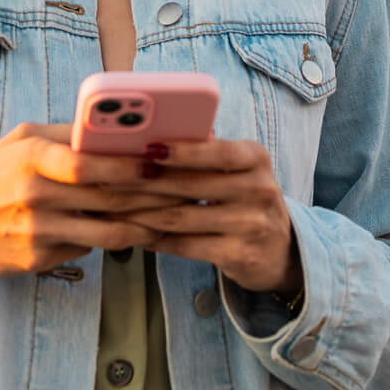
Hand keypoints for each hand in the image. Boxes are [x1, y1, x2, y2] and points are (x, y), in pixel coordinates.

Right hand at [0, 123, 170, 289]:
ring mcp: (36, 232)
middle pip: (107, 197)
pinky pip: (87, 248)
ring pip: (106, 231)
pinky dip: (116, 241)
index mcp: (31, 158)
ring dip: (147, 224)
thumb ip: (63, 135)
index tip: (165, 158)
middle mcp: (34, 195)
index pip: (88, 161)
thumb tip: (115, 128)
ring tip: (177, 216)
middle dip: (154, 193)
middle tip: (189, 188)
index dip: (130, 163)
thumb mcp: (17, 142)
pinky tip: (142, 235)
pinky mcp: (36, 261)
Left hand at [115, 138, 299, 294]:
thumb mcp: (238, 169)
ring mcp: (251, 225)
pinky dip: (156, 239)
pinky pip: (186, 246)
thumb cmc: (245, 199)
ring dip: (141, 212)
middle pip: (191, 184)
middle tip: (108, 177)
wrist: (282, 250)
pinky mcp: (239, 255)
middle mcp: (258, 189)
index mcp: (255, 158)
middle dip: (144, 181)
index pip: (217, 150)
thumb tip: (154, 134)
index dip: (180, 150)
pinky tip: (134, 233)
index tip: (145, 146)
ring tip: (111, 205)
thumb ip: (205, 152)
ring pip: (182, 217)